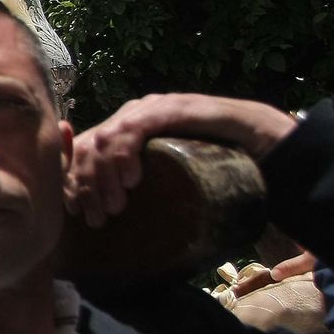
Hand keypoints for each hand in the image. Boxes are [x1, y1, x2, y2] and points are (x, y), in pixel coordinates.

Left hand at [69, 93, 296, 226]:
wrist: (261, 139)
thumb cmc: (214, 162)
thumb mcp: (167, 178)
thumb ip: (143, 189)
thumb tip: (118, 223)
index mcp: (123, 129)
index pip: (82, 149)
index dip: (72, 179)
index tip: (76, 211)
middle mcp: (130, 115)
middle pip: (88, 146)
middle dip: (86, 185)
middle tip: (98, 218)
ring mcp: (149, 110)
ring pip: (105, 140)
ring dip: (103, 177)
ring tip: (117, 207)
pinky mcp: (169, 109)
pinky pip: (133, 129)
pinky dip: (125, 155)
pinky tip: (132, 180)